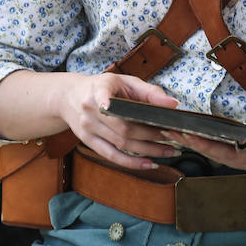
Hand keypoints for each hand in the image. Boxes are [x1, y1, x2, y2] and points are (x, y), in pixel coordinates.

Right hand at [0, 69, 182, 172]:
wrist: (70, 97)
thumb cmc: (105, 87)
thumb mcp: (124, 81)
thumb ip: (149, 92)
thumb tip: (173, 105)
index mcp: (98, 88)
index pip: (102, 95)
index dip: (106, 102)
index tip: (109, 104)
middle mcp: (90, 109)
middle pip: (123, 126)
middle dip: (151, 134)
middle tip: (175, 137)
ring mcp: (87, 128)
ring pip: (120, 143)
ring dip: (147, 150)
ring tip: (169, 151)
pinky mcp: (88, 141)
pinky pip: (111, 155)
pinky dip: (131, 162)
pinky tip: (149, 164)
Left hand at [158, 124, 245, 178]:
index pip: (225, 154)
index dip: (202, 143)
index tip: (183, 133)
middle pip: (218, 155)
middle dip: (193, 142)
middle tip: (167, 130)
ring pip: (224, 153)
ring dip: (202, 142)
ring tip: (179, 131)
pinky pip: (234, 150)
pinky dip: (218, 142)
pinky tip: (207, 135)